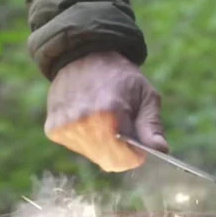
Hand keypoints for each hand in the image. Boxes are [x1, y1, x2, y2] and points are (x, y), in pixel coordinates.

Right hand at [44, 51, 167, 171]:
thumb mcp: (145, 95)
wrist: (83, 55)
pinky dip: (88, 140)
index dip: (137, 153)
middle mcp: (84, 123)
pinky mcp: (54, 130)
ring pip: (96, 156)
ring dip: (105, 146)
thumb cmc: (120, 76)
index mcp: (110, 114)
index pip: (128, 159)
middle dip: (122, 152)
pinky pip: (79, 148)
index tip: (139, 142)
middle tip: (123, 128)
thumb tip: (161, 150)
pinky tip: (89, 119)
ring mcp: (66, 128)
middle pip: (111, 161)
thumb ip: (152, 125)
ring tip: (105, 120)